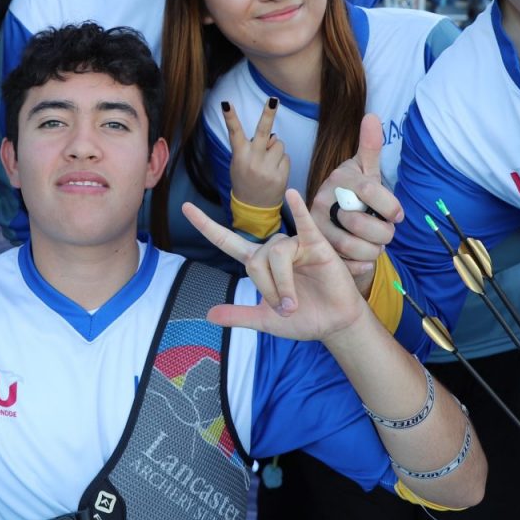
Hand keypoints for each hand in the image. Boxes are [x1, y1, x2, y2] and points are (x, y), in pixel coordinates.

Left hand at [183, 189, 364, 342]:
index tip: (185, 208)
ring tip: (293, 303)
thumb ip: (239, 315)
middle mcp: (274, 250)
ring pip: (276, 254)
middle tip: (285, 309)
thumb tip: (208, 315)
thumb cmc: (303, 318)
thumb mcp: (266, 320)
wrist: (334, 324)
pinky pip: (305, 225)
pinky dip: (299, 209)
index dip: (206, 226)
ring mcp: (295, 245)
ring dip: (282, 283)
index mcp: (259, 264)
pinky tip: (293, 195)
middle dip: (267, 288)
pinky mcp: (316, 245)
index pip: (227, 241)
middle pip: (255, 259)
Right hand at [222, 99, 288, 209]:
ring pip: (279, 144)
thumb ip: (251, 148)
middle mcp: (253, 160)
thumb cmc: (245, 180)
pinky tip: (274, 171)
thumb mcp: (239, 163)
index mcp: (240, 156)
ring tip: (268, 163)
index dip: (230, 117)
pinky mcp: (281, 176)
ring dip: (276, 150)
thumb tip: (271, 135)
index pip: (234, 133)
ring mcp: (268, 168)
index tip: (226, 103)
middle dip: (268, 114)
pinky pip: (286, 157)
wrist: (254, 208)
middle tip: (273, 99)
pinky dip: (282, 161)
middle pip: (263, 132)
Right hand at [315, 115, 402, 295]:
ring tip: (374, 244)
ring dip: (373, 250)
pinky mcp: (316, 248)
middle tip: (385, 232)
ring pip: (356, 247)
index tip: (398, 215)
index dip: (391, 206)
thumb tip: (372, 116)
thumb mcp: (364, 170)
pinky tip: (363, 258)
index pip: (371, 190)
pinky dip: (360, 266)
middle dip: (384, 233)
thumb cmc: (354, 192)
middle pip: (364, 224)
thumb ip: (370, 146)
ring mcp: (318, 225)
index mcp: (340, 179)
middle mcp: (324, 200)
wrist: (331, 218)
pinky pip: (346, 264)